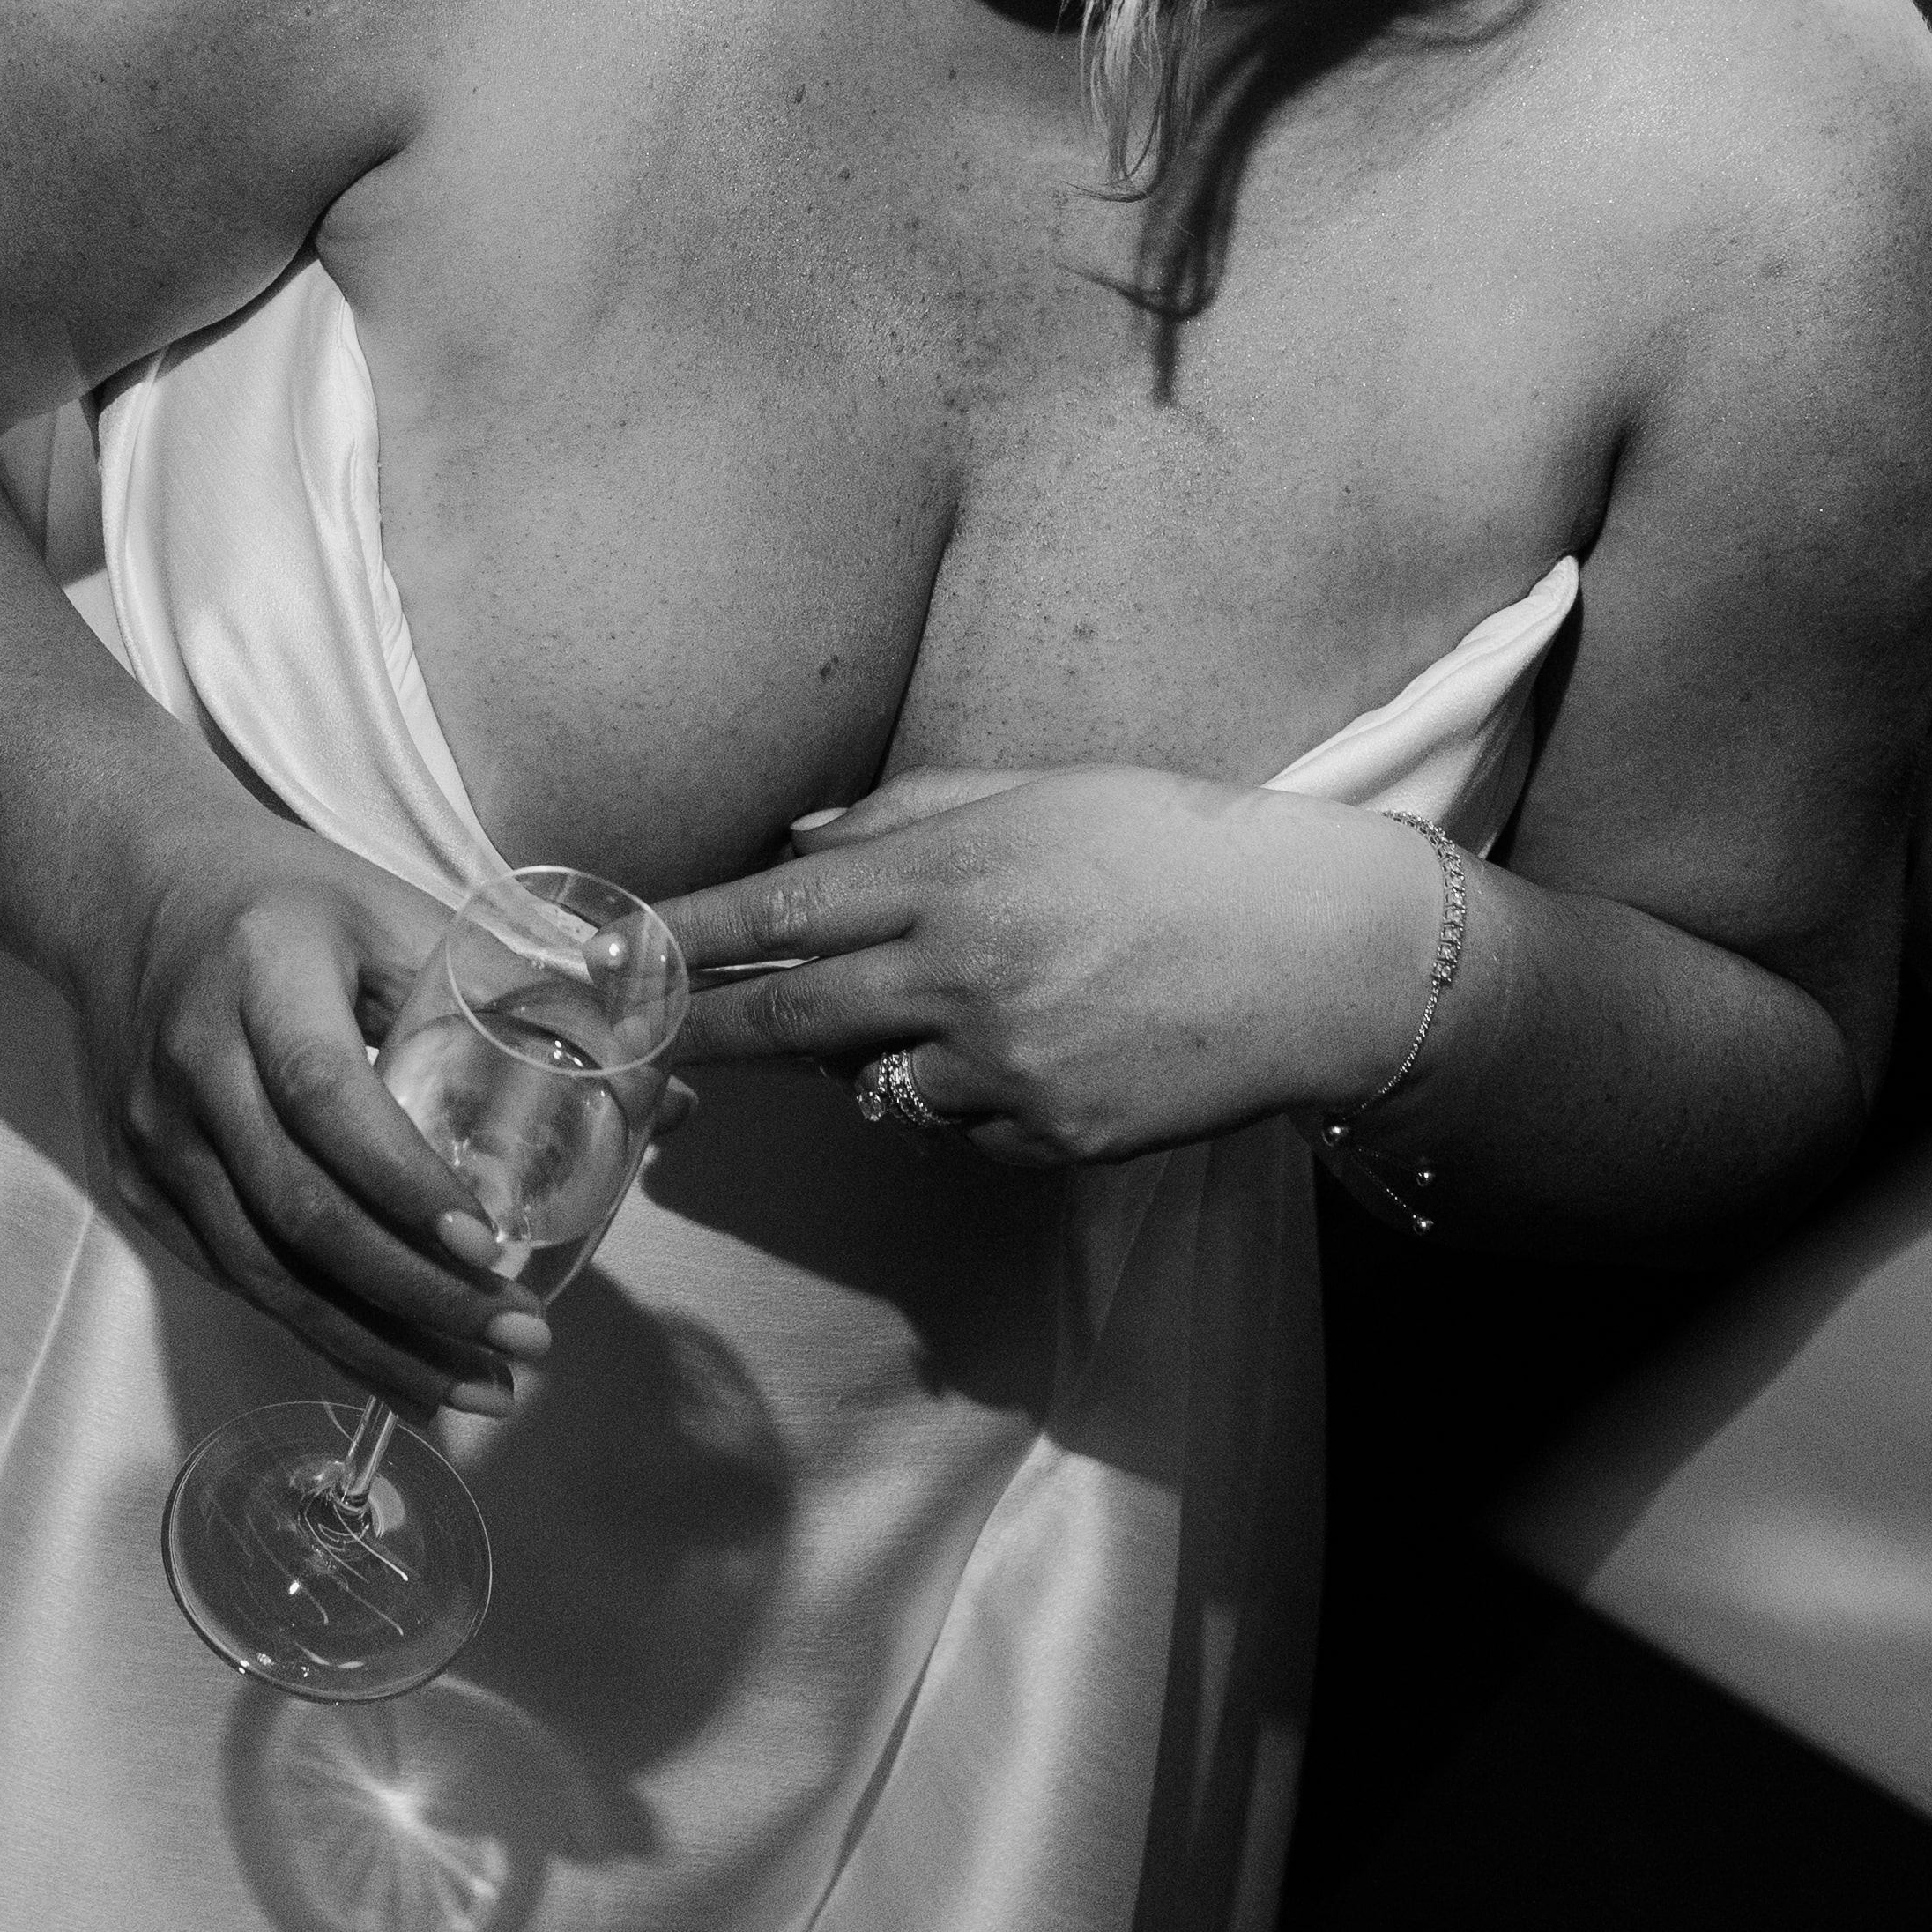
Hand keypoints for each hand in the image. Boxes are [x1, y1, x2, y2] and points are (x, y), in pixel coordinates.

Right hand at [91, 831, 552, 1407]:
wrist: (124, 890)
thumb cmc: (284, 900)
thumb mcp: (392, 911)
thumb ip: (520, 994)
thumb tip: (671, 1099)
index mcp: (260, 977)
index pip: (327, 1097)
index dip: (405, 1183)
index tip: (493, 1246)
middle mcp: (192, 1066)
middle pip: (300, 1209)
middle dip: (416, 1296)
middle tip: (520, 1345)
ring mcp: (153, 1136)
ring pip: (263, 1270)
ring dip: (374, 1344)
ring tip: (476, 1391)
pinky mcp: (135, 1185)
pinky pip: (233, 1278)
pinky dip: (317, 1331)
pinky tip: (395, 1367)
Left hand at [667, 767, 1431, 1164]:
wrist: (1317, 954)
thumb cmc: (1178, 849)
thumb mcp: (1042, 794)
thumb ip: (908, 817)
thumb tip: (797, 845)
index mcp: (955, 873)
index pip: (778, 912)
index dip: (684, 938)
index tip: (613, 952)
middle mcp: (965, 974)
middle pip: (790, 1019)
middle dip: (705, 1030)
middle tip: (639, 1040)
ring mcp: (1007, 1067)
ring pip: (875, 1084)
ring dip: (869, 1058)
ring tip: (946, 1008)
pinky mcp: (1052, 1137)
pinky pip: (961, 1131)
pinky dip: (964, 1101)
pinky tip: (1035, 1051)